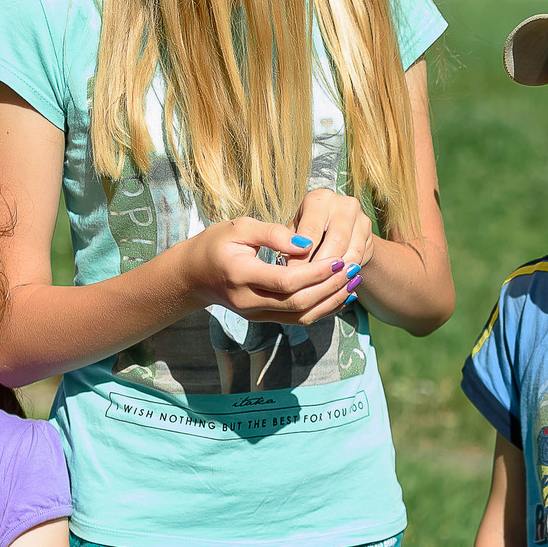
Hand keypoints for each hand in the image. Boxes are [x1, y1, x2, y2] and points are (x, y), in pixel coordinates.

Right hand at [175, 216, 353, 324]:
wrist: (192, 276)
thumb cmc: (216, 244)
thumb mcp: (239, 227)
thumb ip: (273, 233)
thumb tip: (307, 243)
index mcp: (240, 275)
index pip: (286, 281)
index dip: (316, 273)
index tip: (339, 259)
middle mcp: (248, 301)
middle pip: (298, 303)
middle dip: (330, 288)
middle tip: (354, 270)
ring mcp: (255, 314)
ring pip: (301, 316)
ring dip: (331, 302)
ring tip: (354, 283)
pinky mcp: (263, 319)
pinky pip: (298, 318)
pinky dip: (323, 309)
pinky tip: (341, 295)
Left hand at [292, 188, 374, 307]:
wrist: (338, 227)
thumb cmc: (307, 230)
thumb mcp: (294, 231)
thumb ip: (289, 244)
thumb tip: (283, 267)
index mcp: (319, 200)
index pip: (310, 232)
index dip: (301, 257)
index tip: (291, 277)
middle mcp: (343, 205)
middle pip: (335, 242)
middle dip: (321, 267)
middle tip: (308, 286)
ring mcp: (361, 218)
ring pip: (350, 253)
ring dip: (336, 274)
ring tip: (322, 288)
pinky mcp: (370, 235)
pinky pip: (359, 259)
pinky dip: (347, 274)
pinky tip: (336, 284)